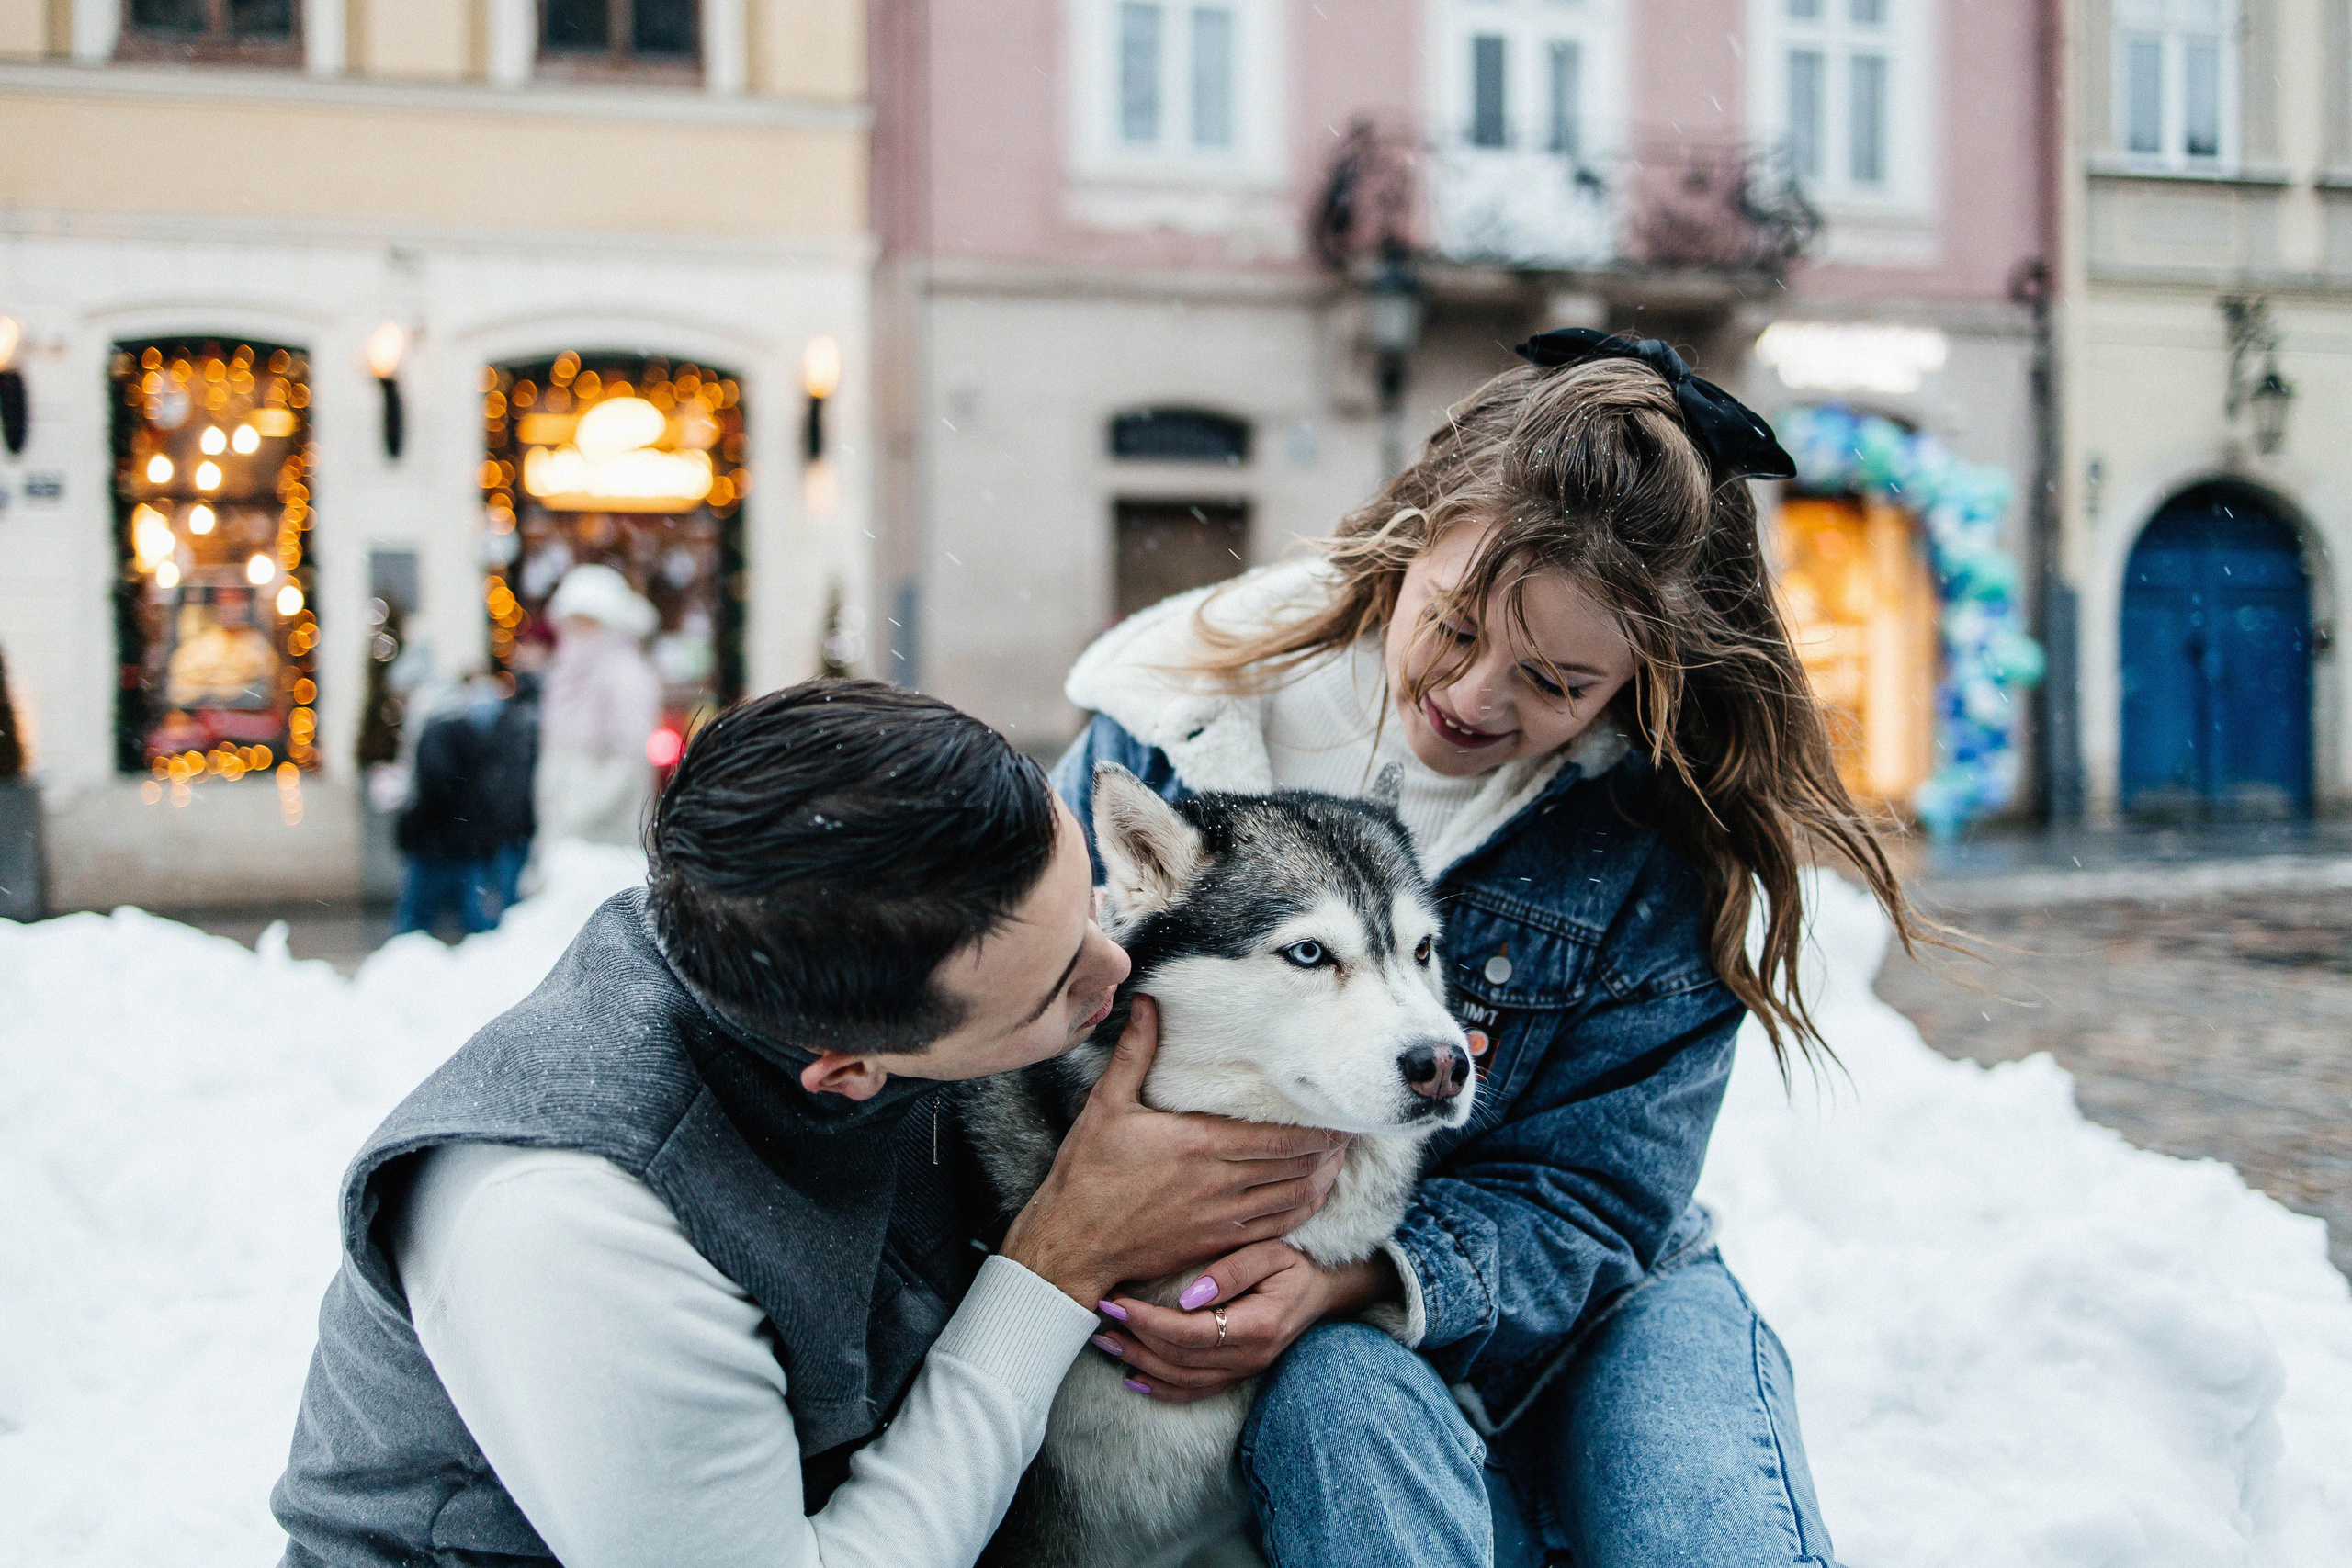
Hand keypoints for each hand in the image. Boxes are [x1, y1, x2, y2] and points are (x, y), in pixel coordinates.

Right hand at [1000, 996, 1351, 1307]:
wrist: (1073, 1244)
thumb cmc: (1087, 1174)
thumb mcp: (1107, 1105)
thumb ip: (1135, 1054)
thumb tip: (1147, 1002)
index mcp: (1196, 1144)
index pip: (1276, 1137)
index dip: (1316, 1130)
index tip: (1339, 1116)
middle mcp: (1217, 1183)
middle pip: (1293, 1166)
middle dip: (1328, 1150)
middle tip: (1350, 1132)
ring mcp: (1220, 1218)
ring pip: (1291, 1198)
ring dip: (1322, 1179)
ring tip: (1340, 1161)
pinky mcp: (1216, 1244)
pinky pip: (1275, 1229)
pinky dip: (1302, 1211)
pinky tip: (1313, 1197)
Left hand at [1089, 1243, 1399, 1404]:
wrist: (1325, 1290)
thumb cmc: (1295, 1263)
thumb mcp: (1271, 1251)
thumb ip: (1232, 1271)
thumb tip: (1189, 1296)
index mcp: (1257, 1326)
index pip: (1190, 1332)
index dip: (1148, 1321)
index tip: (1116, 1301)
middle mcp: (1250, 1357)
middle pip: (1179, 1360)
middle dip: (1134, 1339)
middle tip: (1099, 1317)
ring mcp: (1244, 1371)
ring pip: (1182, 1380)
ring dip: (1139, 1363)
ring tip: (1105, 1342)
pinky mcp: (1238, 1375)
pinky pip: (1195, 1391)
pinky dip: (1161, 1389)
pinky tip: (1134, 1378)